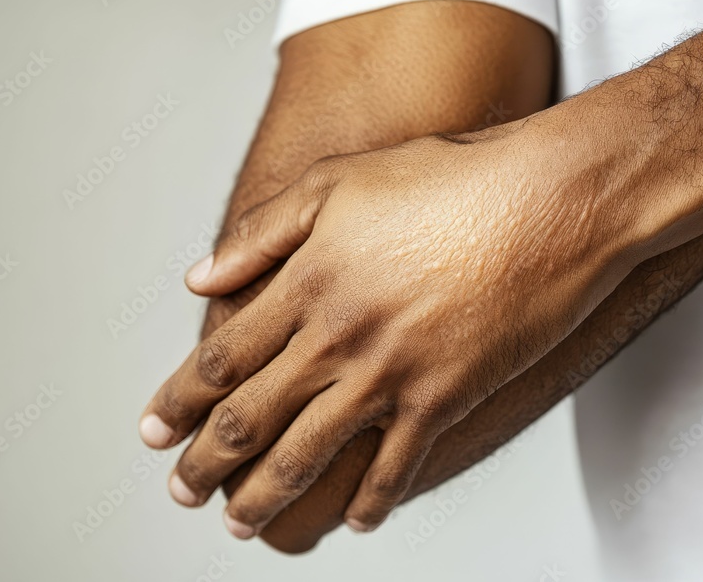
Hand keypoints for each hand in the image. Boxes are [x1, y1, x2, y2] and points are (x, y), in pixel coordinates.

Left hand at [141, 119, 648, 536]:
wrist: (549, 202)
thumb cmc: (450, 180)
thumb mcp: (340, 180)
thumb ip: (263, 232)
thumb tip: (200, 276)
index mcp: (305, 283)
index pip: (222, 359)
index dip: (178, 400)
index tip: (154, 429)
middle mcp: (337, 338)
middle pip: (249, 418)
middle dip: (203, 462)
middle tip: (179, 490)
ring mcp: (390, 375)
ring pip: (307, 455)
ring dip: (263, 497)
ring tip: (237, 523)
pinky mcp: (445, 399)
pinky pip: (396, 467)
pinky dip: (371, 502)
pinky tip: (355, 520)